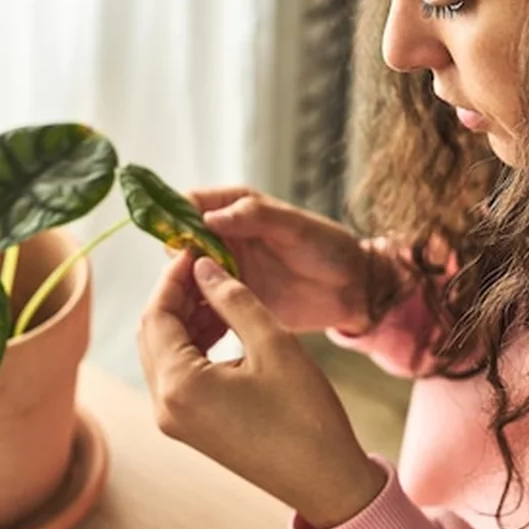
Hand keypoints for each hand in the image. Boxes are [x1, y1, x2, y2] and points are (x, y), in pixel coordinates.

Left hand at [137, 252, 386, 528]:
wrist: (327, 481)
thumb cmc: (306, 414)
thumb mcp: (273, 344)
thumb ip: (233, 299)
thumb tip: (203, 267)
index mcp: (179, 385)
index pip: (157, 314)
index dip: (175, 276)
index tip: (197, 248)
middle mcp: (165, 405)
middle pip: (153, 332)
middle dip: (177, 295)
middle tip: (208, 265)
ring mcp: (175, 421)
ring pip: (164, 352)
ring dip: (186, 319)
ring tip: (220, 290)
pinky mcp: (190, 427)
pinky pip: (178, 374)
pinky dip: (193, 345)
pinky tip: (223, 324)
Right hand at [185, 187, 392, 336]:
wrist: (352, 290)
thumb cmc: (328, 247)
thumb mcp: (294, 225)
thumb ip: (254, 216)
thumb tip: (209, 217)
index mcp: (235, 208)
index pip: (191, 205)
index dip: (177, 220)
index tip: (180, 241)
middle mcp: (224, 237)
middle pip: (180, 243)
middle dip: (176, 259)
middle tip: (186, 279)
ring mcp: (226, 270)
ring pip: (186, 276)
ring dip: (181, 288)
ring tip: (188, 304)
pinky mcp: (232, 300)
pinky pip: (202, 305)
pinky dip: (195, 312)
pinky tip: (199, 323)